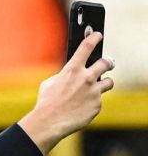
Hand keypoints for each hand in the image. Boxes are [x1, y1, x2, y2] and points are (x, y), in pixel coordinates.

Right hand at [17, 29, 113, 151]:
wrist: (51, 121)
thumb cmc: (47, 101)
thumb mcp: (51, 82)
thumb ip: (65, 75)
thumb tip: (74, 74)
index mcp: (72, 69)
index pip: (86, 47)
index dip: (94, 38)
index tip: (98, 34)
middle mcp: (86, 78)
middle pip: (106, 63)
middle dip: (108, 62)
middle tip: (107, 62)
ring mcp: (94, 92)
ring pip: (109, 82)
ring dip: (104, 82)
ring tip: (96, 86)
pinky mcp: (97, 105)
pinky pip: (99, 99)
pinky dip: (93, 101)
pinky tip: (82, 105)